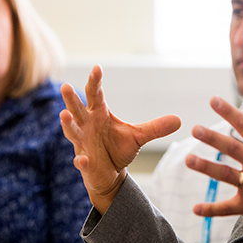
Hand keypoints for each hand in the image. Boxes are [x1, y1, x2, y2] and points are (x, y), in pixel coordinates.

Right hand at [60, 64, 180, 213]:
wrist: (110, 174)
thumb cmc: (118, 148)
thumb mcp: (139, 136)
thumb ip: (156, 127)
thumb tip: (180, 119)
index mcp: (99, 114)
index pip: (95, 95)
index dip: (95, 82)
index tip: (97, 68)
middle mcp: (87, 126)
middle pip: (77, 109)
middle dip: (71, 99)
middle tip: (66, 86)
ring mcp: (83, 144)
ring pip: (72, 131)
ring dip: (68, 124)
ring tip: (63, 115)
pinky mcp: (84, 162)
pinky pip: (81, 160)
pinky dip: (81, 160)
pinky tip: (82, 160)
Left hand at [185, 96, 242, 231]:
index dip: (229, 112)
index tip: (213, 100)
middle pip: (232, 147)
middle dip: (212, 138)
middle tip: (195, 129)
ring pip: (225, 174)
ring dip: (205, 167)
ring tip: (189, 159)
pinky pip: (227, 208)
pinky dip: (211, 209)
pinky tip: (196, 209)